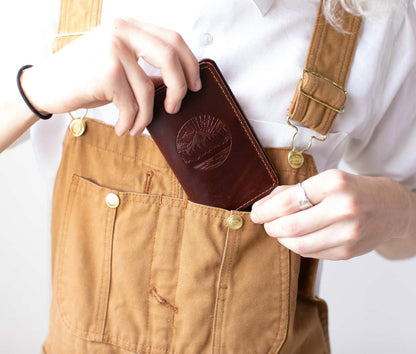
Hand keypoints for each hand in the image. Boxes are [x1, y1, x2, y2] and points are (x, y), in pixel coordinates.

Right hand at [20, 18, 200, 135]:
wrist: (46, 85)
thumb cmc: (85, 78)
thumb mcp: (120, 67)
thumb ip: (147, 69)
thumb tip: (178, 83)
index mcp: (129, 27)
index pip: (173, 39)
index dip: (190, 64)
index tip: (195, 86)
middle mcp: (122, 31)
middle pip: (170, 57)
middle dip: (179, 88)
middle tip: (174, 108)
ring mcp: (112, 49)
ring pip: (148, 89)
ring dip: (146, 116)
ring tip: (136, 128)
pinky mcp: (105, 71)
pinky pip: (132, 105)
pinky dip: (130, 122)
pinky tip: (122, 129)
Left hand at [250, 169, 412, 259]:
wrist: (391, 208)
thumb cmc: (351, 190)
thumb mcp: (325, 180)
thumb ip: (292, 191)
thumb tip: (261, 204)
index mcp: (334, 183)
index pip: (288, 201)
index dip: (265, 210)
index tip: (255, 213)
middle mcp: (343, 208)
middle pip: (290, 226)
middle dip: (270, 226)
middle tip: (264, 223)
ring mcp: (348, 233)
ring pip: (298, 245)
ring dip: (281, 238)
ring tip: (279, 230)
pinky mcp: (348, 252)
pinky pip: (311, 253)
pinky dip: (297, 246)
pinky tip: (297, 237)